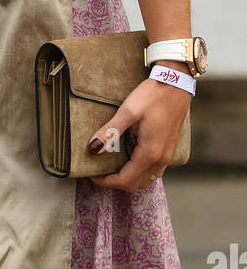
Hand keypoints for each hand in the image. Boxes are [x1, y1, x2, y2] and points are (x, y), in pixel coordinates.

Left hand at [86, 77, 190, 191]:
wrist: (175, 84)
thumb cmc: (152, 95)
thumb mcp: (128, 111)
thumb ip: (111, 131)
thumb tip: (93, 148)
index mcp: (150, 153)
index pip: (125, 180)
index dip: (106, 181)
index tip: (92, 175)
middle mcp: (161, 159)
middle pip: (135, 184)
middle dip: (116, 182)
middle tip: (99, 171)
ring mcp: (167, 155)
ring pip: (146, 179)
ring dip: (128, 179)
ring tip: (112, 167)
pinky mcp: (169, 149)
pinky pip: (153, 170)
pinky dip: (139, 172)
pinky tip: (129, 159)